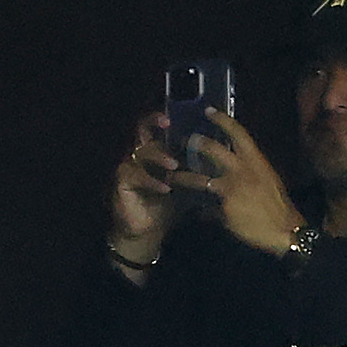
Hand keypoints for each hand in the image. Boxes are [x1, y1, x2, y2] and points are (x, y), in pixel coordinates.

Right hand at [108, 107, 183, 269]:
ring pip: (140, 153)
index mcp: (156, 150)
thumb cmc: (169, 204)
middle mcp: (140, 154)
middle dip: (153, 122)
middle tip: (168, 124)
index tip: (177, 115)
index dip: (164, 116)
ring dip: (158, 156)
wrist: (148, 230)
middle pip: (142, 129)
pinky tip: (165, 188)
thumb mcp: (187, 183)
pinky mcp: (122, 182)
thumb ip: (198, 169)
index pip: (156, 126)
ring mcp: (129, 166)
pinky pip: (135, 176)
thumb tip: (224, 158)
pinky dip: (152, 181)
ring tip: (174, 164)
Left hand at [172, 110, 305, 256]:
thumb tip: (232, 171)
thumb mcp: (266, 181)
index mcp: (256, 160)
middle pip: (213, 149)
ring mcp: (231, 188)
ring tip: (171, 177)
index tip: (209, 110)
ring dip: (182, 177)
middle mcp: (242, 170)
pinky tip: (192, 212)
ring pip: (199, 179)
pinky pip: (206, 206)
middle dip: (194, 143)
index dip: (222, 120)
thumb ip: (247, 174)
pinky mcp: (224, 207)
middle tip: (181, 141)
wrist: (284, 230)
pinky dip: (199, 209)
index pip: (239, 133)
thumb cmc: (278, 206)